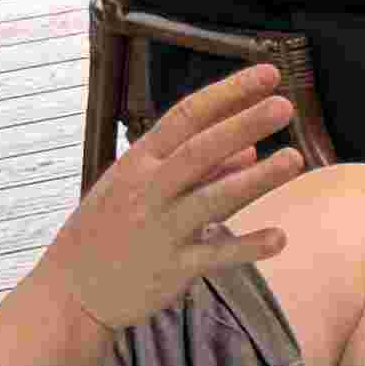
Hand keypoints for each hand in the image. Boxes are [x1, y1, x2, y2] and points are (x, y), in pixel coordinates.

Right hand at [0, 73, 301, 365]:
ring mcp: (160, 230)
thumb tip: (251, 147)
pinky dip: (247, 246)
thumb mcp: (140, 186)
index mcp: (139, 162)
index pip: (187, 116)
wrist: (70, 292)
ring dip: (255, 179)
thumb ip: (199, 167)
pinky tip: (279, 238)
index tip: (269, 74)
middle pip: (199, 151)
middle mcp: (148, 191)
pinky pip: (215, 255)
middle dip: (241, 125)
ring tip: (294, 159)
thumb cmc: (109, 230)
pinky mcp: (172, 269)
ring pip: (211, 199)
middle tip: (284, 106)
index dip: (229, 93)